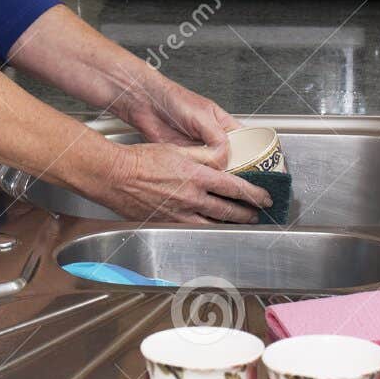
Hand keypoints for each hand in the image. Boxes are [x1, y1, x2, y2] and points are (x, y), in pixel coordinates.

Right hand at [93, 140, 272, 225]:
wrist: (115, 176)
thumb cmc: (140, 160)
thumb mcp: (177, 150)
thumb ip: (203, 156)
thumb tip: (223, 158)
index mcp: (196, 176)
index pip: (235, 187)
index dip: (254, 193)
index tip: (264, 196)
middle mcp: (191, 197)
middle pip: (228, 210)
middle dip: (247, 213)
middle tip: (257, 213)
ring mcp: (180, 213)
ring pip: (214, 223)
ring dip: (231, 223)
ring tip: (241, 222)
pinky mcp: (169, 222)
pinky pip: (195, 228)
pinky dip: (209, 228)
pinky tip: (213, 226)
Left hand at [113, 75, 240, 169]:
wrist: (147, 105)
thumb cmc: (175, 101)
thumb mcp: (203, 116)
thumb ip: (217, 138)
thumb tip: (224, 159)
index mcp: (226, 127)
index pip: (246, 145)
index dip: (250, 158)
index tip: (252, 172)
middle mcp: (215, 140)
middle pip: (232, 162)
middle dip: (232, 171)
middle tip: (233, 180)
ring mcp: (201, 151)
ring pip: (215, 170)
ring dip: (214, 175)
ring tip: (215, 179)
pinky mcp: (187, 160)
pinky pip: (198, 172)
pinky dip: (199, 177)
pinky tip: (199, 177)